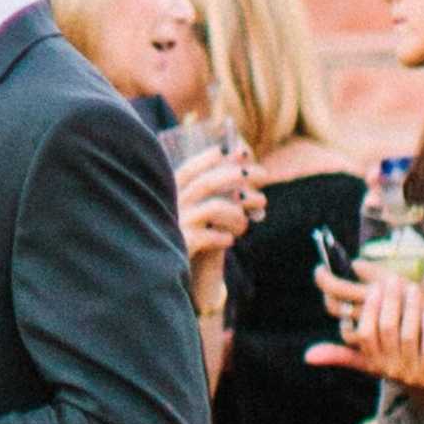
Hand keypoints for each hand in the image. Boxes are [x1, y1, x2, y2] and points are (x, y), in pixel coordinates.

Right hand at [171, 138, 259, 259]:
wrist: (160, 272)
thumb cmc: (182, 235)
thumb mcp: (189, 211)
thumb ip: (207, 190)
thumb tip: (239, 157)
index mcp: (169, 192)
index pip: (191, 168)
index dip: (214, 158)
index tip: (239, 151)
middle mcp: (170, 204)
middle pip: (206, 183)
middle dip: (237, 175)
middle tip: (263, 174)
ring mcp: (176, 223)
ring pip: (214, 208)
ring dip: (237, 212)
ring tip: (246, 224)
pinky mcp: (183, 245)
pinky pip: (212, 236)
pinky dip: (225, 236)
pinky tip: (229, 241)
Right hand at [310, 263, 423, 390]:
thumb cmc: (390, 363)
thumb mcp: (365, 362)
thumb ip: (340, 355)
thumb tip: (307, 356)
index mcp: (372, 361)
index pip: (365, 333)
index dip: (370, 309)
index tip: (375, 287)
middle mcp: (389, 368)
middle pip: (387, 329)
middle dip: (391, 301)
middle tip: (394, 279)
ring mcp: (411, 372)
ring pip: (408, 335)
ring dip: (411, 308)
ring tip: (412, 287)